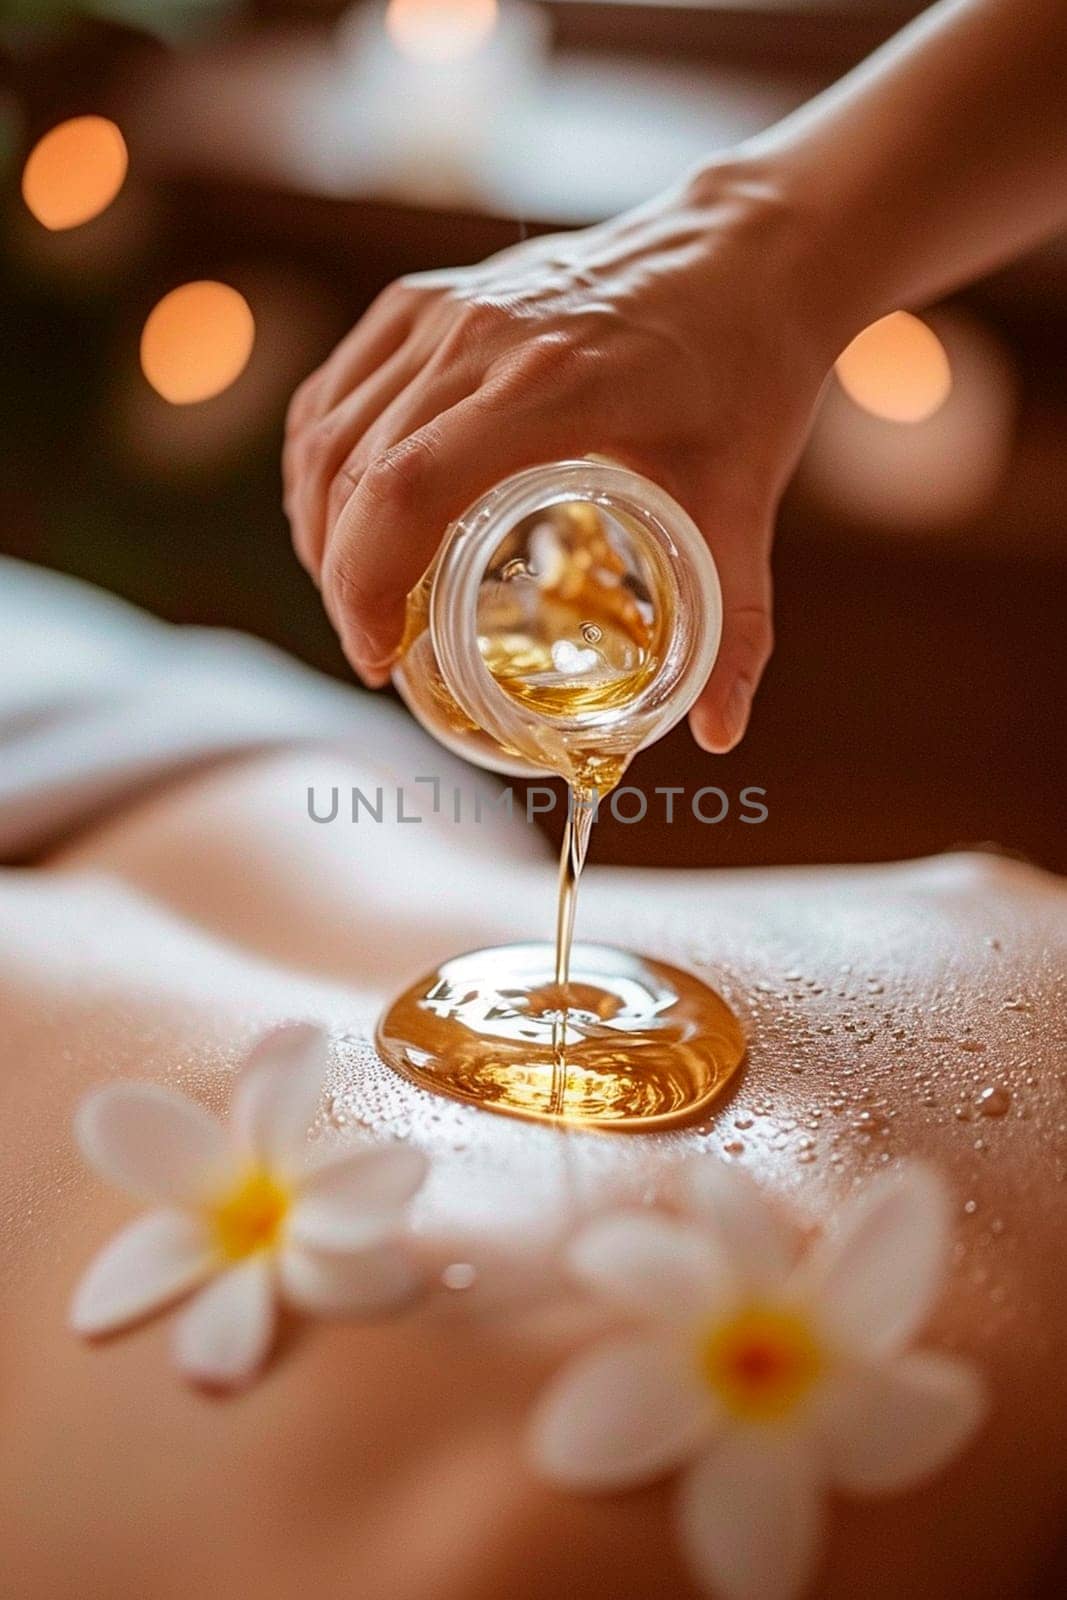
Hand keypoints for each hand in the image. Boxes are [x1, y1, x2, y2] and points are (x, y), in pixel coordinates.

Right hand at [283, 163, 851, 750]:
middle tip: (378, 651)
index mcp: (551, 385)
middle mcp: (478, 336)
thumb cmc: (747, 374)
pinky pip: (336, 392)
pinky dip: (320, 466)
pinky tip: (340, 520)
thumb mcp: (745, 504)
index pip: (404, 488)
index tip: (381, 657)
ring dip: (319, 527)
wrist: (746, 253)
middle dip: (343, 579)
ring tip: (356, 599)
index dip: (365, 584)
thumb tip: (720, 732)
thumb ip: (737, 623)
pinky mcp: (427, 298)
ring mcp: (443, 309)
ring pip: (327, 432)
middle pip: (350, 471)